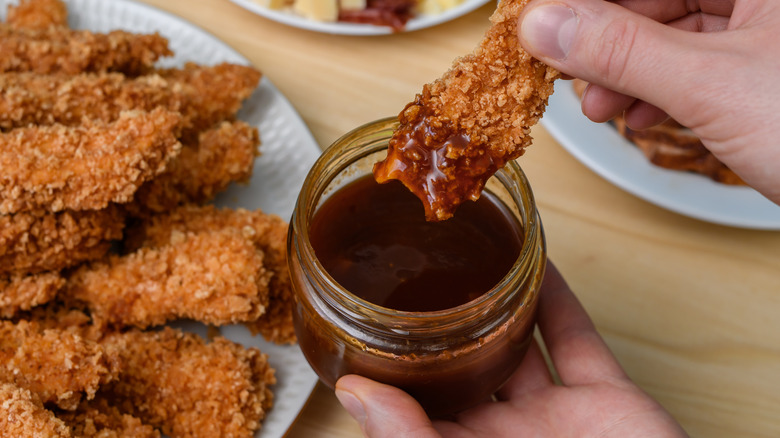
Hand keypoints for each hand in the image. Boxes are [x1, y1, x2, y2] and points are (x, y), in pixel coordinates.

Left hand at [334, 263, 686, 437]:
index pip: (413, 400)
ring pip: (519, 341)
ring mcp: (553, 414)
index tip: (365, 312)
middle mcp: (501, 433)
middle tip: (416, 266)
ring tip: (474, 251)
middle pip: (464, 361)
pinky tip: (540, 260)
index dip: (391, 359)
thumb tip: (352, 392)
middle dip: (444, 320)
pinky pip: (577, 337)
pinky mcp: (604, 398)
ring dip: (500, 298)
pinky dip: (558, 297)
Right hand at [517, 0, 779, 204]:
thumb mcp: (710, 87)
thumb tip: (545, 23)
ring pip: (670, 35)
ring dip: (624, 73)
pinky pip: (692, 67)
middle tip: (561, 68)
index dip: (589, 1)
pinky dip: (656, 92)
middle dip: (604, 39)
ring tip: (598, 107)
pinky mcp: (760, 71)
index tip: (543, 20)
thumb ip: (618, 50)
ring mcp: (764, 32)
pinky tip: (636, 116)